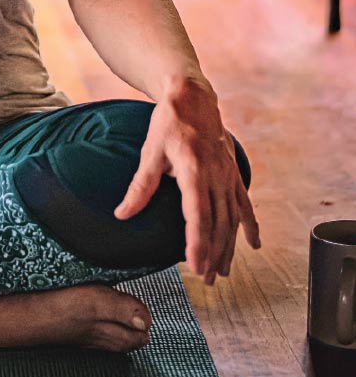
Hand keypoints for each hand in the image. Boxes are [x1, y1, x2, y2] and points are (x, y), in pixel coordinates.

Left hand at [112, 80, 260, 283]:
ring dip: (229, 246)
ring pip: (232, 218)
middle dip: (213, 253)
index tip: (195, 266)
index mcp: (193, 168)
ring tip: (222, 272)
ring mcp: (228, 174)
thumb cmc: (168, 123)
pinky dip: (250, 225)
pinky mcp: (233, 172)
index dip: (197, 242)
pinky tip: (254, 245)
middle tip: (206, 279)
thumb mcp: (150, 151)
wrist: (193, 97)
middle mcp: (215, 174)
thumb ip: (140, 186)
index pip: (197, 214)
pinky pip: (244, 202)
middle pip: (217, 222)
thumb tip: (122, 214)